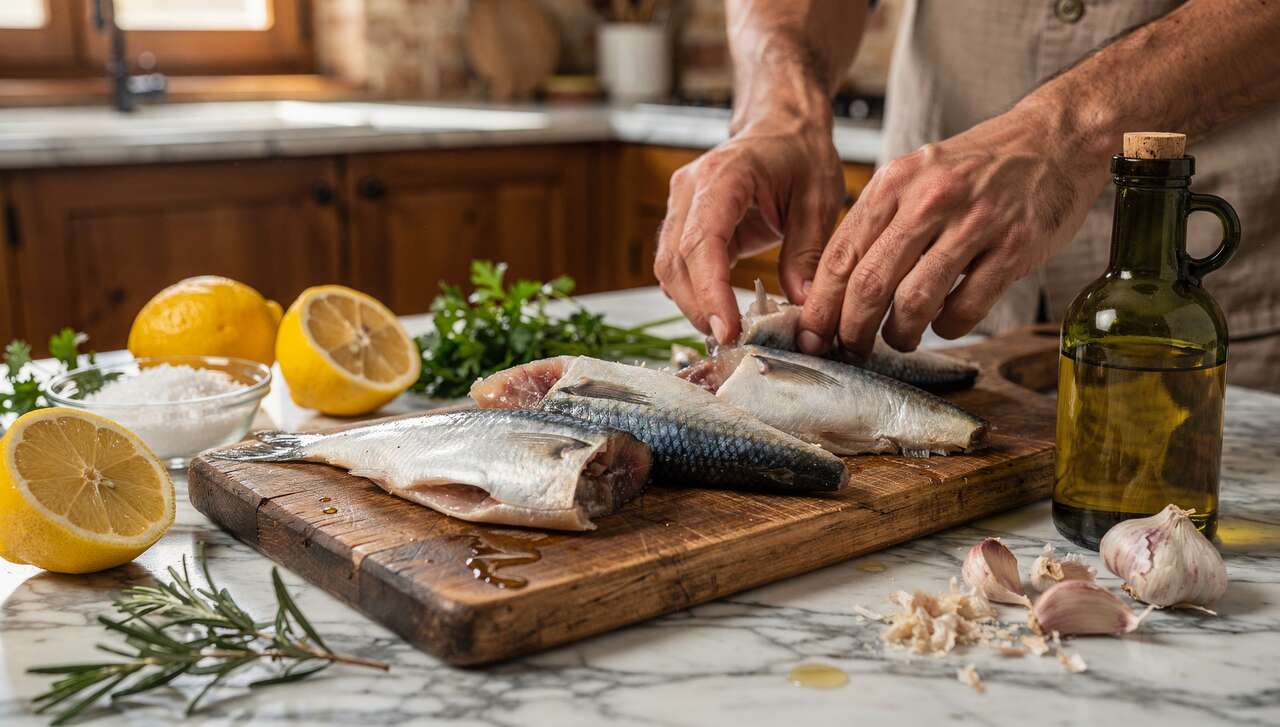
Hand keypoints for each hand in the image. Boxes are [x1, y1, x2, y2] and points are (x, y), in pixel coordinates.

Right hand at [654, 115, 844, 343]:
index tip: (728, 329)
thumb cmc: (800, 153)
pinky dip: (693, 293)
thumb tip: (802, 304)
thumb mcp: (820, 198)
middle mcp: (690, 189)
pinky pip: (676, 266)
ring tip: (728, 332)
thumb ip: (808, 251)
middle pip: (675, 262)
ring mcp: (680, 205)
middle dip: (699, 308)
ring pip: (668, 268)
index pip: (702, 242)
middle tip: (733, 342)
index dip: (709, 291)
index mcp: (724, 176)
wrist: (781, 126)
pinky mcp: (682, 222)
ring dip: (693, 305)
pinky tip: (719, 312)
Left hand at [797, 104, 1109, 358]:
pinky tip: (945, 321)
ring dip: (899, 334)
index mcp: (895, 182)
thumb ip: (879, 223)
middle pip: (870, 283)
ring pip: (913, 301)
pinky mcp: (1013, 247)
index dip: (820, 305)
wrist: (1054, 139)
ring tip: (900, 338)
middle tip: (850, 349)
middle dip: (852, 329)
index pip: (840, 255)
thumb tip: (836, 287)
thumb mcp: (916, 176)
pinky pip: (965, 308)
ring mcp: (974, 223)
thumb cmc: (978, 167)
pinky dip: (947, 327)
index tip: (812, 335)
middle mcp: (930, 199)